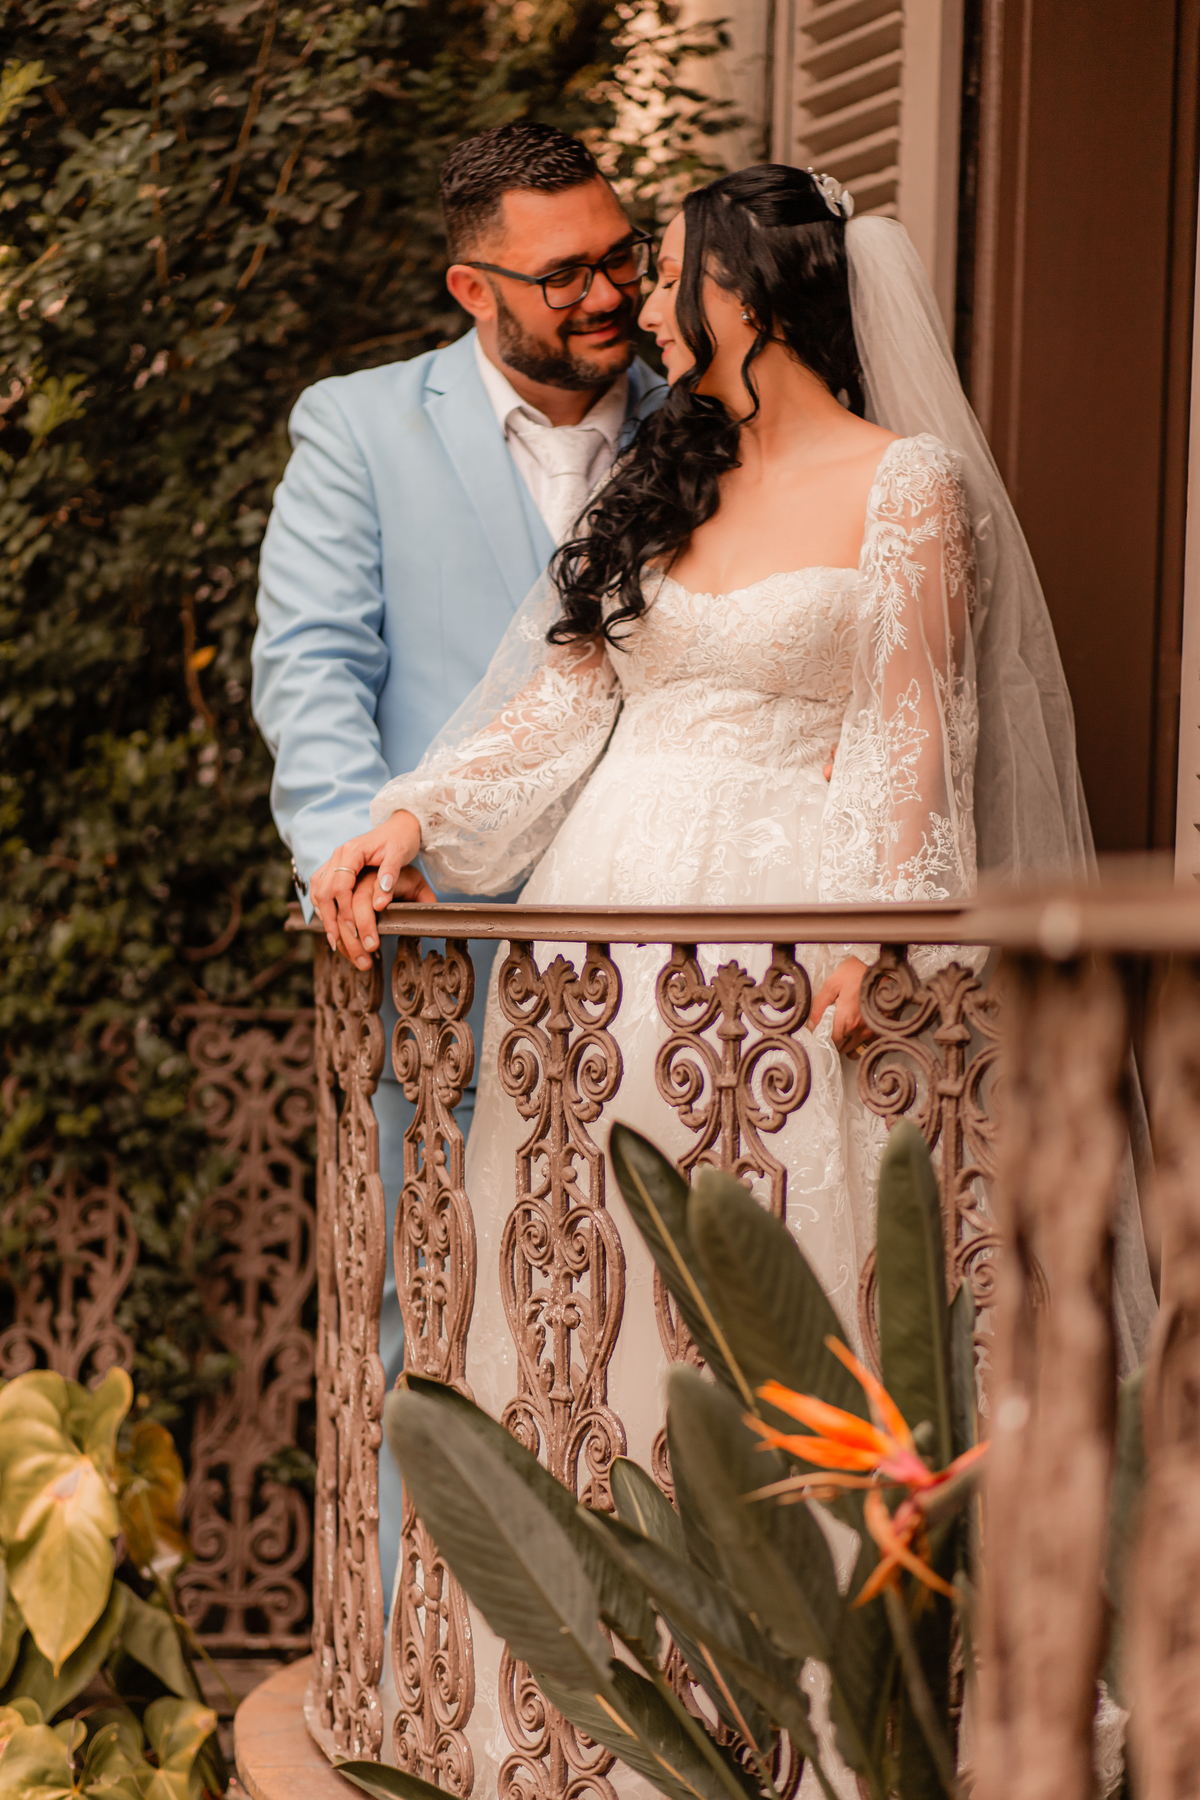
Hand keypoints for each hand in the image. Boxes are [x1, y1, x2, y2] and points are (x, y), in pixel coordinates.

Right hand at [310, 811, 434, 969]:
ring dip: (324, 916)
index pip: (340, 886)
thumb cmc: (401, 839)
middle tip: (338, 943)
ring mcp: (334, 861)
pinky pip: (321, 890)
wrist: (399, 825)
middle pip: (323, 891)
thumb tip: (379, 904)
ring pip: (318, 892)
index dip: (344, 910)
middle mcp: (338, 856)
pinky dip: (324, 908)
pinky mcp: (336, 868)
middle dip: (330, 919)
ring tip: (334, 940)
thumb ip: (390, 875)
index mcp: (352, 851)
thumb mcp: (400, 854)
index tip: (352, 930)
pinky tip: (332, 924)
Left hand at [809, 956, 870, 1055]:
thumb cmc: (855, 974)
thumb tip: (812, 1026)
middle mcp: (860, 1029)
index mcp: (846, 1020)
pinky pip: (867, 1043)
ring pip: (855, 1048)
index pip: (831, 1042)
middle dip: (834, 1042)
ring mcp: (872, 1030)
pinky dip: (860, 1041)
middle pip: (843, 1048)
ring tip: (842, 1030)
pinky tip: (855, 1030)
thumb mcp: (831, 985)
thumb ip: (818, 1007)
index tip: (819, 1032)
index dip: (823, 1039)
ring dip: (847, 1043)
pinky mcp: (880, 1027)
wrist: (882, 968)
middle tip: (830, 1029)